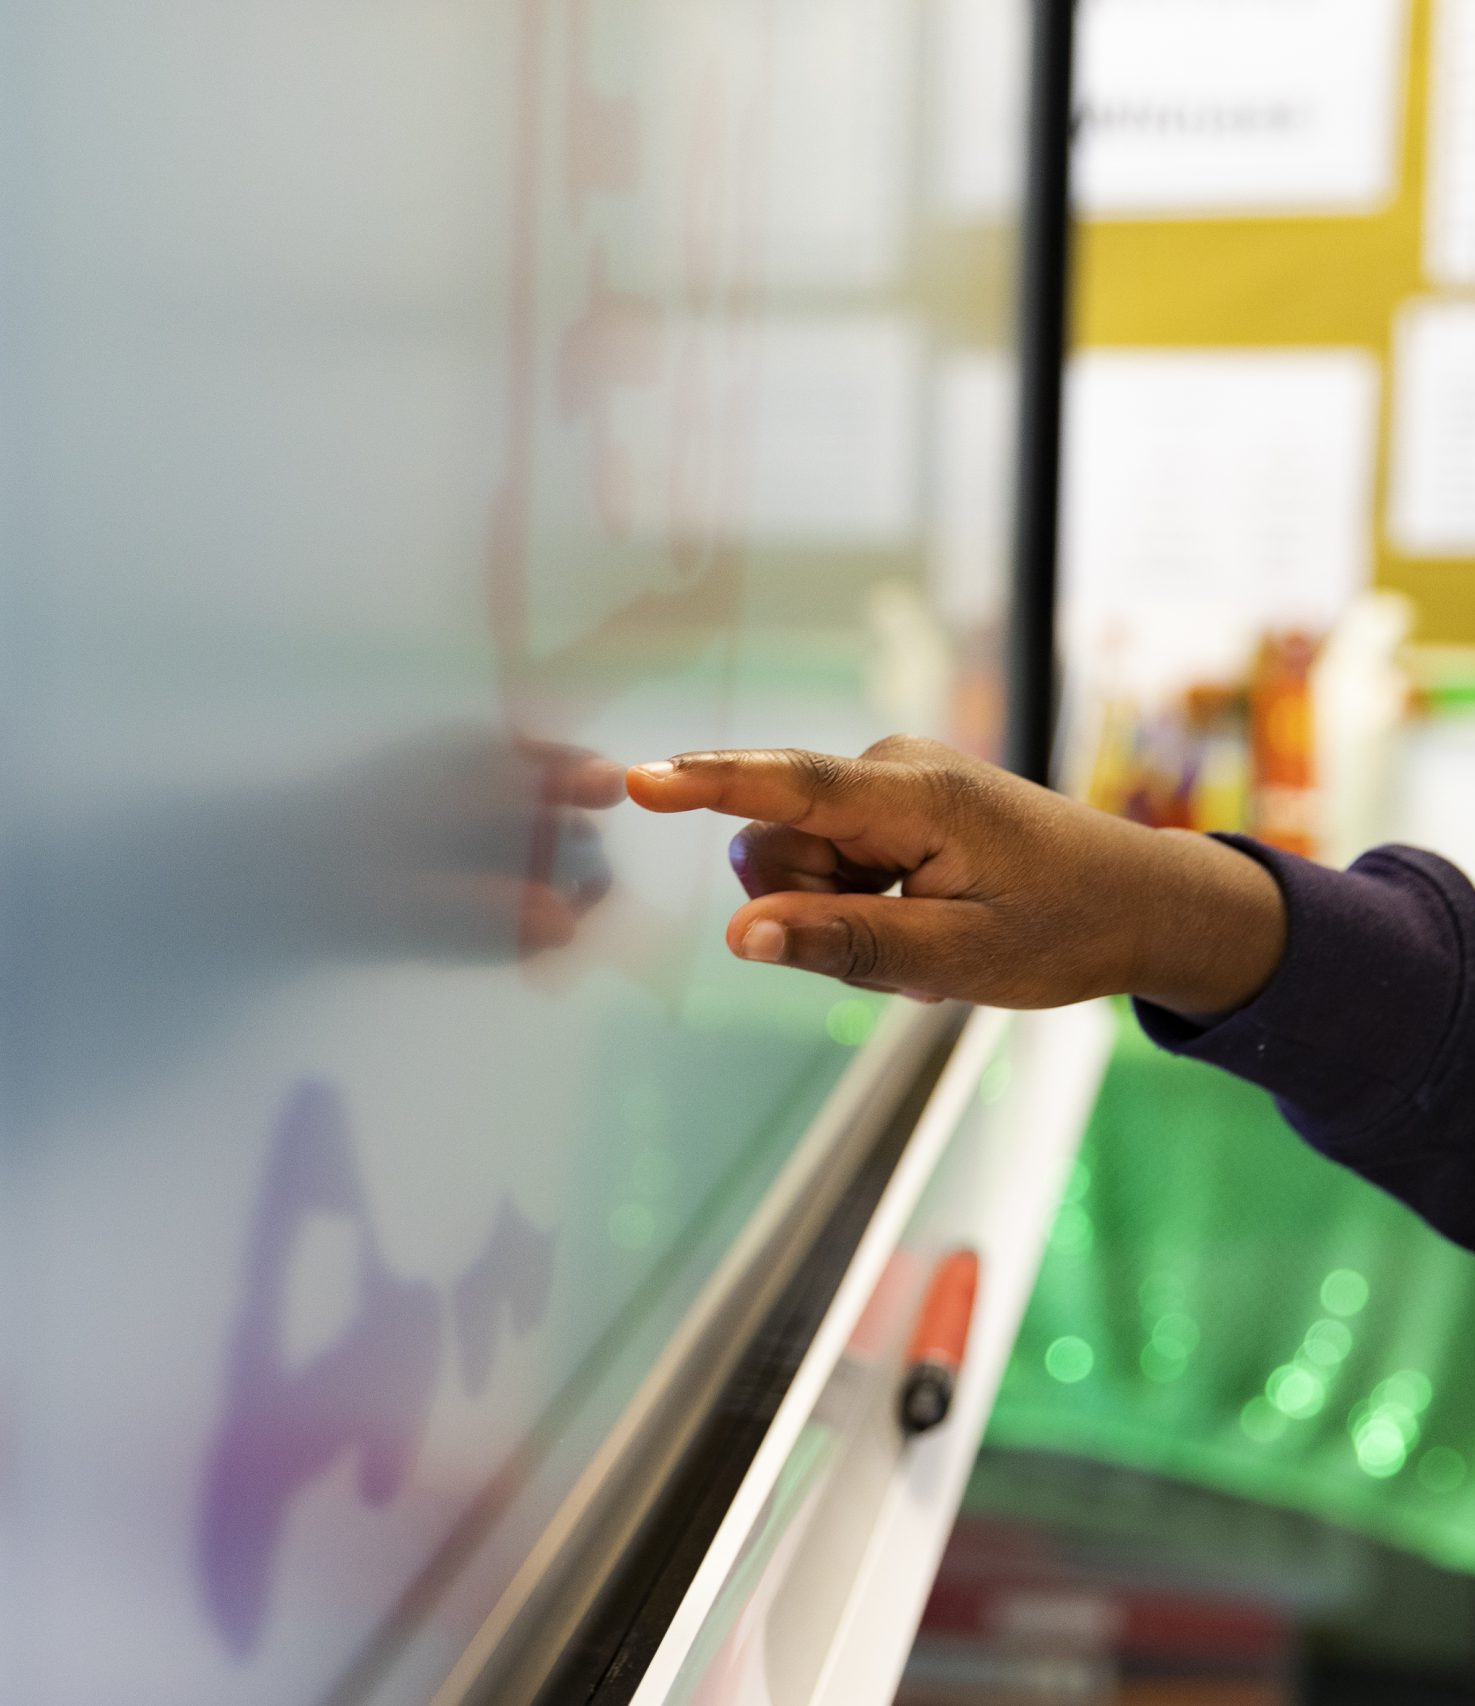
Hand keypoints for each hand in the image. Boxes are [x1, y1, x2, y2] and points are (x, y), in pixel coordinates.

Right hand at [626, 735, 1285, 1016]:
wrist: (1141, 900)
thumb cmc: (1064, 929)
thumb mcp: (956, 957)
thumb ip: (842, 942)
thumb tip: (738, 935)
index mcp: (918, 796)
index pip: (789, 785)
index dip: (706, 784)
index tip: (635, 781)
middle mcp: (894, 769)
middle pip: (777, 841)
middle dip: (810, 906)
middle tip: (902, 949)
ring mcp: (894, 782)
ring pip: (799, 855)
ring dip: (841, 910)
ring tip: (924, 936)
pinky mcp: (897, 801)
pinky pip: (833, 854)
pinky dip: (863, 899)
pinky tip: (926, 919)